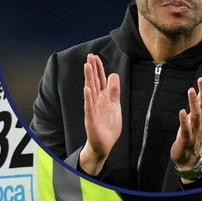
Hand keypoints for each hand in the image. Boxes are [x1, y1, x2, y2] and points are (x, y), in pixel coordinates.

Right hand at [80, 53, 120, 175]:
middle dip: (92, 69)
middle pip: (94, 82)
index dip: (98, 68)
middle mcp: (97, 101)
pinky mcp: (91, 118)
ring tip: (87, 66)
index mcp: (103, 97)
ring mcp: (93, 109)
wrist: (104, 144)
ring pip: (90, 91)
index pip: (100, 79)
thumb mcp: (115, 105)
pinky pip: (89, 107)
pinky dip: (88, 98)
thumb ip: (114, 91)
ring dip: (89, 78)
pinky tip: (86, 89)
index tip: (95, 57)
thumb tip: (114, 75)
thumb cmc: (108, 125)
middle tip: (89, 56)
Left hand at [170, 76, 201, 178]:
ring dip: (194, 103)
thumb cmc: (192, 137)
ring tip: (191, 90)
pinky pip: (185, 129)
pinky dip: (184, 120)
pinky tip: (181, 112)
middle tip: (201, 79)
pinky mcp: (186, 139)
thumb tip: (200, 92)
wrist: (190, 160)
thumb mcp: (196, 120)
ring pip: (197, 116)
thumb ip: (199, 107)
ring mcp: (194, 131)